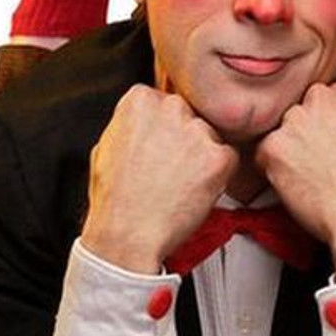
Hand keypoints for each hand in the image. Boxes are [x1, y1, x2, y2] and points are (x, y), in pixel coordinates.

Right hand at [81, 85, 238, 272]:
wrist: (127, 236)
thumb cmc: (114, 198)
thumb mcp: (106, 145)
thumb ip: (131, 123)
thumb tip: (146, 118)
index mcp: (140, 100)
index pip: (164, 103)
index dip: (163, 130)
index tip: (157, 147)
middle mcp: (171, 107)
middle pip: (190, 116)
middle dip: (184, 138)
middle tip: (170, 168)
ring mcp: (197, 130)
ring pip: (210, 136)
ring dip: (202, 156)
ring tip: (178, 183)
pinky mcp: (219, 156)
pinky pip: (228, 158)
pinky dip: (218, 174)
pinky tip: (194, 190)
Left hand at [255, 77, 335, 278]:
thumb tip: (334, 122)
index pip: (323, 96)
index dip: (325, 123)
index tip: (330, 141)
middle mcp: (321, 97)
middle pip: (299, 110)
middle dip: (303, 132)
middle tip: (318, 160)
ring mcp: (295, 119)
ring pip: (280, 131)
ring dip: (287, 150)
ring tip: (311, 175)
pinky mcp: (274, 144)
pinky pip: (264, 154)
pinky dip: (272, 169)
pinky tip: (297, 183)